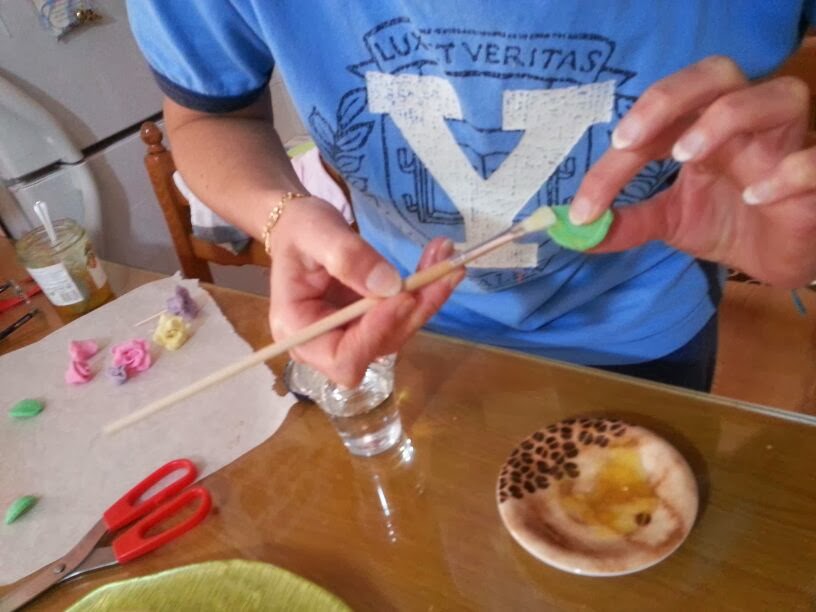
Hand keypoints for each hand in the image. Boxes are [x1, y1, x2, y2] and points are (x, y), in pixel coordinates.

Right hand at [267, 196, 462, 386]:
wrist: (302, 228)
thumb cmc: (299, 229)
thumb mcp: (315, 232)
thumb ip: (347, 257)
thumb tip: (389, 285)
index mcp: (297, 329)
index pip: (341, 356)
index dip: (375, 334)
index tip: (404, 296)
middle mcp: (324, 343)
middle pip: (377, 346)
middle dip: (413, 311)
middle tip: (444, 271)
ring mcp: (351, 335)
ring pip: (398, 331)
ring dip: (426, 299)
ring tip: (447, 260)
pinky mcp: (371, 323)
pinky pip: (403, 315)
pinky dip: (424, 292)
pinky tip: (439, 263)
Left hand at [571, 55, 815, 287]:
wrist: (778, 258)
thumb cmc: (729, 223)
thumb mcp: (669, 222)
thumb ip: (627, 222)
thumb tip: (576, 232)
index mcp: (703, 128)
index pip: (656, 122)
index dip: (615, 159)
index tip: (585, 205)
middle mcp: (745, 125)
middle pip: (718, 74)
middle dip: (669, 98)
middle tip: (629, 141)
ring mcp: (785, 146)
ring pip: (778, 96)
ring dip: (725, 119)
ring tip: (685, 156)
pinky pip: (815, 160)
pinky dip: (788, 172)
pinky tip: (755, 196)